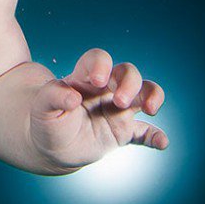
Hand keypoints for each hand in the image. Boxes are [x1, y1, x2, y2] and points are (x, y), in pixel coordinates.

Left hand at [29, 48, 167, 173]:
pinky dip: (155, 136)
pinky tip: (162, 142)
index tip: (97, 80)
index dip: (101, 65)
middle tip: (120, 101)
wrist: (48, 144)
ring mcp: (116, 110)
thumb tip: (72, 98)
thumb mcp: (42, 106)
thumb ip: (53, 96)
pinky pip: (145, 133)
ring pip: (143, 93)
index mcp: (84, 78)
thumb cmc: (44, 117)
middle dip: (129, 82)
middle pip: (126, 72)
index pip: (98, 59)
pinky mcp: (123, 132)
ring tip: (150, 109)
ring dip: (151, 96)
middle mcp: (104, 90)